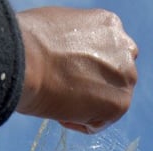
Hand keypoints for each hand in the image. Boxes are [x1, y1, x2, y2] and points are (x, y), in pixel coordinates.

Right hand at [15, 7, 138, 133]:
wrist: (26, 62)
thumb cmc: (28, 43)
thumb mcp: (59, 26)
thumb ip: (76, 41)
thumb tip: (71, 55)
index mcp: (110, 25)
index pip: (108, 52)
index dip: (86, 65)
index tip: (68, 72)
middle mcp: (124, 49)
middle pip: (115, 75)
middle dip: (93, 84)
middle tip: (66, 90)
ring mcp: (126, 76)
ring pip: (109, 100)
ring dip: (86, 105)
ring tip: (59, 100)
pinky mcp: (120, 103)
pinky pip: (99, 121)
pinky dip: (79, 122)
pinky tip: (60, 112)